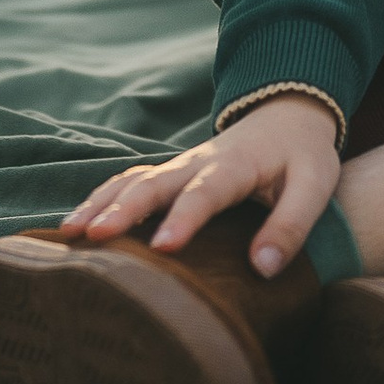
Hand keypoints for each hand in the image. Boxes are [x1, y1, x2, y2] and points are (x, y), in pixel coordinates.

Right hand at [64, 96, 343, 280]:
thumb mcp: (315, 186)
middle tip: (93, 237)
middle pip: (153, 183)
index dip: (184, 218)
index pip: (206, 192)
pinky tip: (76, 224)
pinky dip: (99, 198)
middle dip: (121, 209)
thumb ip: (292, 226)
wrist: (286, 113)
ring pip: (131, 180)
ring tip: (68, 233)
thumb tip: (263, 270)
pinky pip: (128, 182)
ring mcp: (178, 167)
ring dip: (100, 203)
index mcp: (235, 165)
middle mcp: (196, 162)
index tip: (162, 247)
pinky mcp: (169, 175)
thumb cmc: (302, 156)